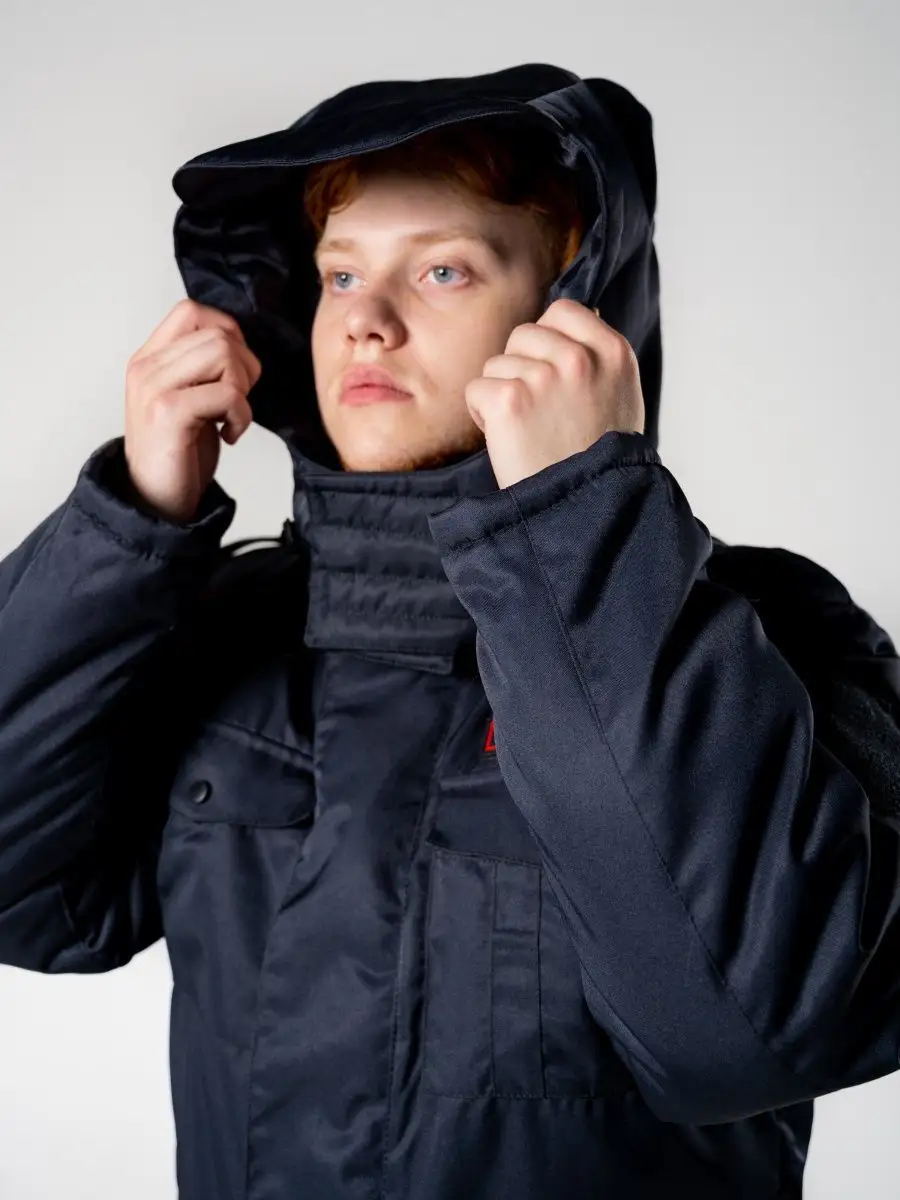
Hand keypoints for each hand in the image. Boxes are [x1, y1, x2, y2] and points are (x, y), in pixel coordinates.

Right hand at [123, 298, 260, 523]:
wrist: (154, 501)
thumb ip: (200, 367)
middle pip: (217, 332)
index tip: (232, 373)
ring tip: (230, 417)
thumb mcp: (186, 398)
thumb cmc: (178, 452)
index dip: (227, 333)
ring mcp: (154, 388)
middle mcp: (147, 367)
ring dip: (242, 388)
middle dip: (244, 367)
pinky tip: (229, 435)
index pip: (192, 311)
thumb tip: (240, 345)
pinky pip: (227, 393)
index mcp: (150, 358)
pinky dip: (241, 415)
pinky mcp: (168, 413)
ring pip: (223, 353)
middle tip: (237, 401)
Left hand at [464, 299, 645, 489]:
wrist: (583, 510)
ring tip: (528, 431)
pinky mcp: (510, 400)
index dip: (548, 341)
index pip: (562, 310)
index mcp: (614, 352)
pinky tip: (509, 440)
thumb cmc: (598, 459)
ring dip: (502, 395)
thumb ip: (598, 356)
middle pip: (523, 334)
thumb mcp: (620, 395)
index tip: (554, 376)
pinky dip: (483, 416)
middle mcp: (581, 358)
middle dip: (521, 368)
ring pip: (496, 363)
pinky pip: (476, 389)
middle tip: (540, 414)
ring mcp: (545, 377)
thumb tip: (577, 313)